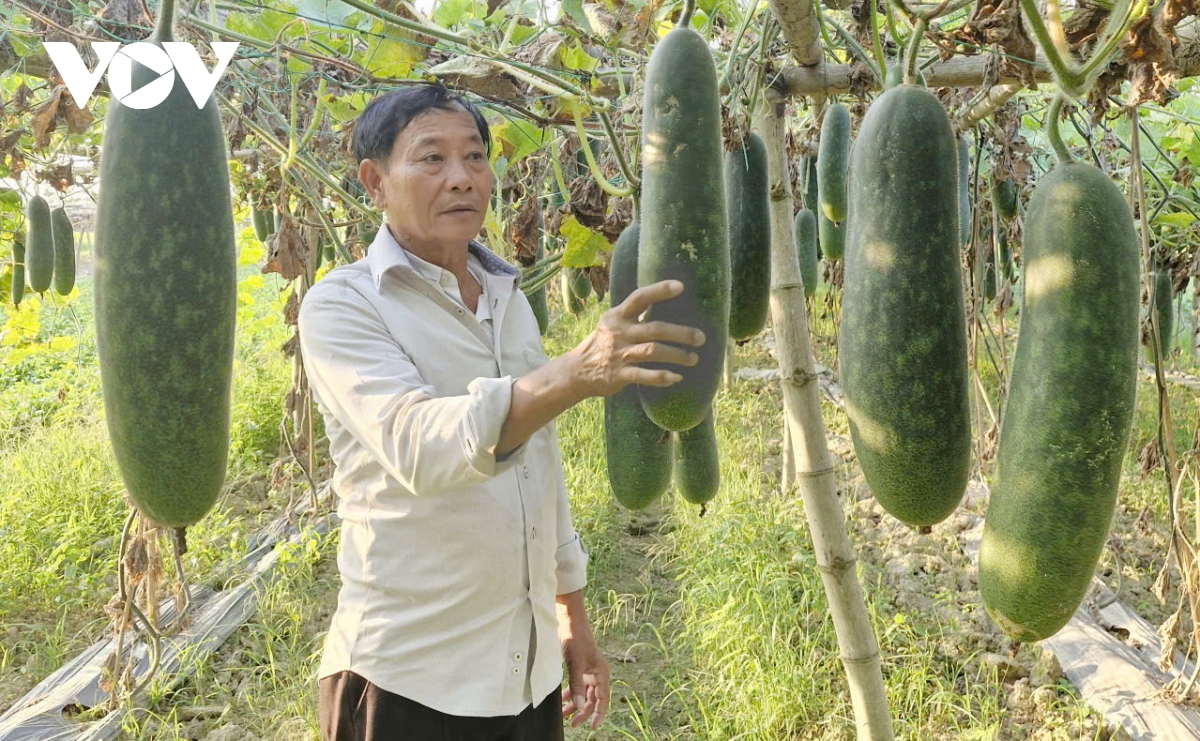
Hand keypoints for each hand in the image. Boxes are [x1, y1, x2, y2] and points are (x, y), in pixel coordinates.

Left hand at [560, 634, 609, 729]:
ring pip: (584, 693)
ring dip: (575, 704)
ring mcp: (588, 671)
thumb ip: (577, 686)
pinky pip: (577, 685)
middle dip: (583, 712)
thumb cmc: (576, 639)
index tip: (593, 727)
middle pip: (592, 699)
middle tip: (573, 723)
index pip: (603, 699)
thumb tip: (579, 706)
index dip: (599, 714)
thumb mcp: (575, 663)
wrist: (569, 621)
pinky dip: (570, 693)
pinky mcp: (579, 667)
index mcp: (602, 672)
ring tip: (564, 714)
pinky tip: (562, 700)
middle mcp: (597, 673)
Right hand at [568, 279, 706, 397]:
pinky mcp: (619, 374)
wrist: (578, 371)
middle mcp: (619, 333)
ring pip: (653, 352)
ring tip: (694, 359)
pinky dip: (662, 377)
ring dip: (677, 355)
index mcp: (618, 316)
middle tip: (701, 338)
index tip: (680, 286)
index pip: (640, 298)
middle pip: (655, 329)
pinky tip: (676, 378)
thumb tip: (663, 300)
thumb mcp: (612, 323)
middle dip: (681, 333)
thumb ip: (633, 314)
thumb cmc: (603, 343)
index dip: (659, 291)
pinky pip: (644, 375)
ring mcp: (619, 354)